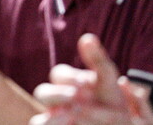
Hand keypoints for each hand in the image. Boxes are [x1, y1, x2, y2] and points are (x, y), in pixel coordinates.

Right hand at [30, 34, 152, 124]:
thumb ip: (98, 61)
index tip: (87, 84)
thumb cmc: (114, 105)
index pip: (59, 74)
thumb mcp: (109, 83)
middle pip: (42, 93)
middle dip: (58, 95)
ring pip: (38, 119)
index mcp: (69, 84)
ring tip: (76, 115)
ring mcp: (54, 120)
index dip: (70, 78)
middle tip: (77, 97)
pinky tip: (73, 123)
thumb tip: (87, 37)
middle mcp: (57, 102)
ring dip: (54, 118)